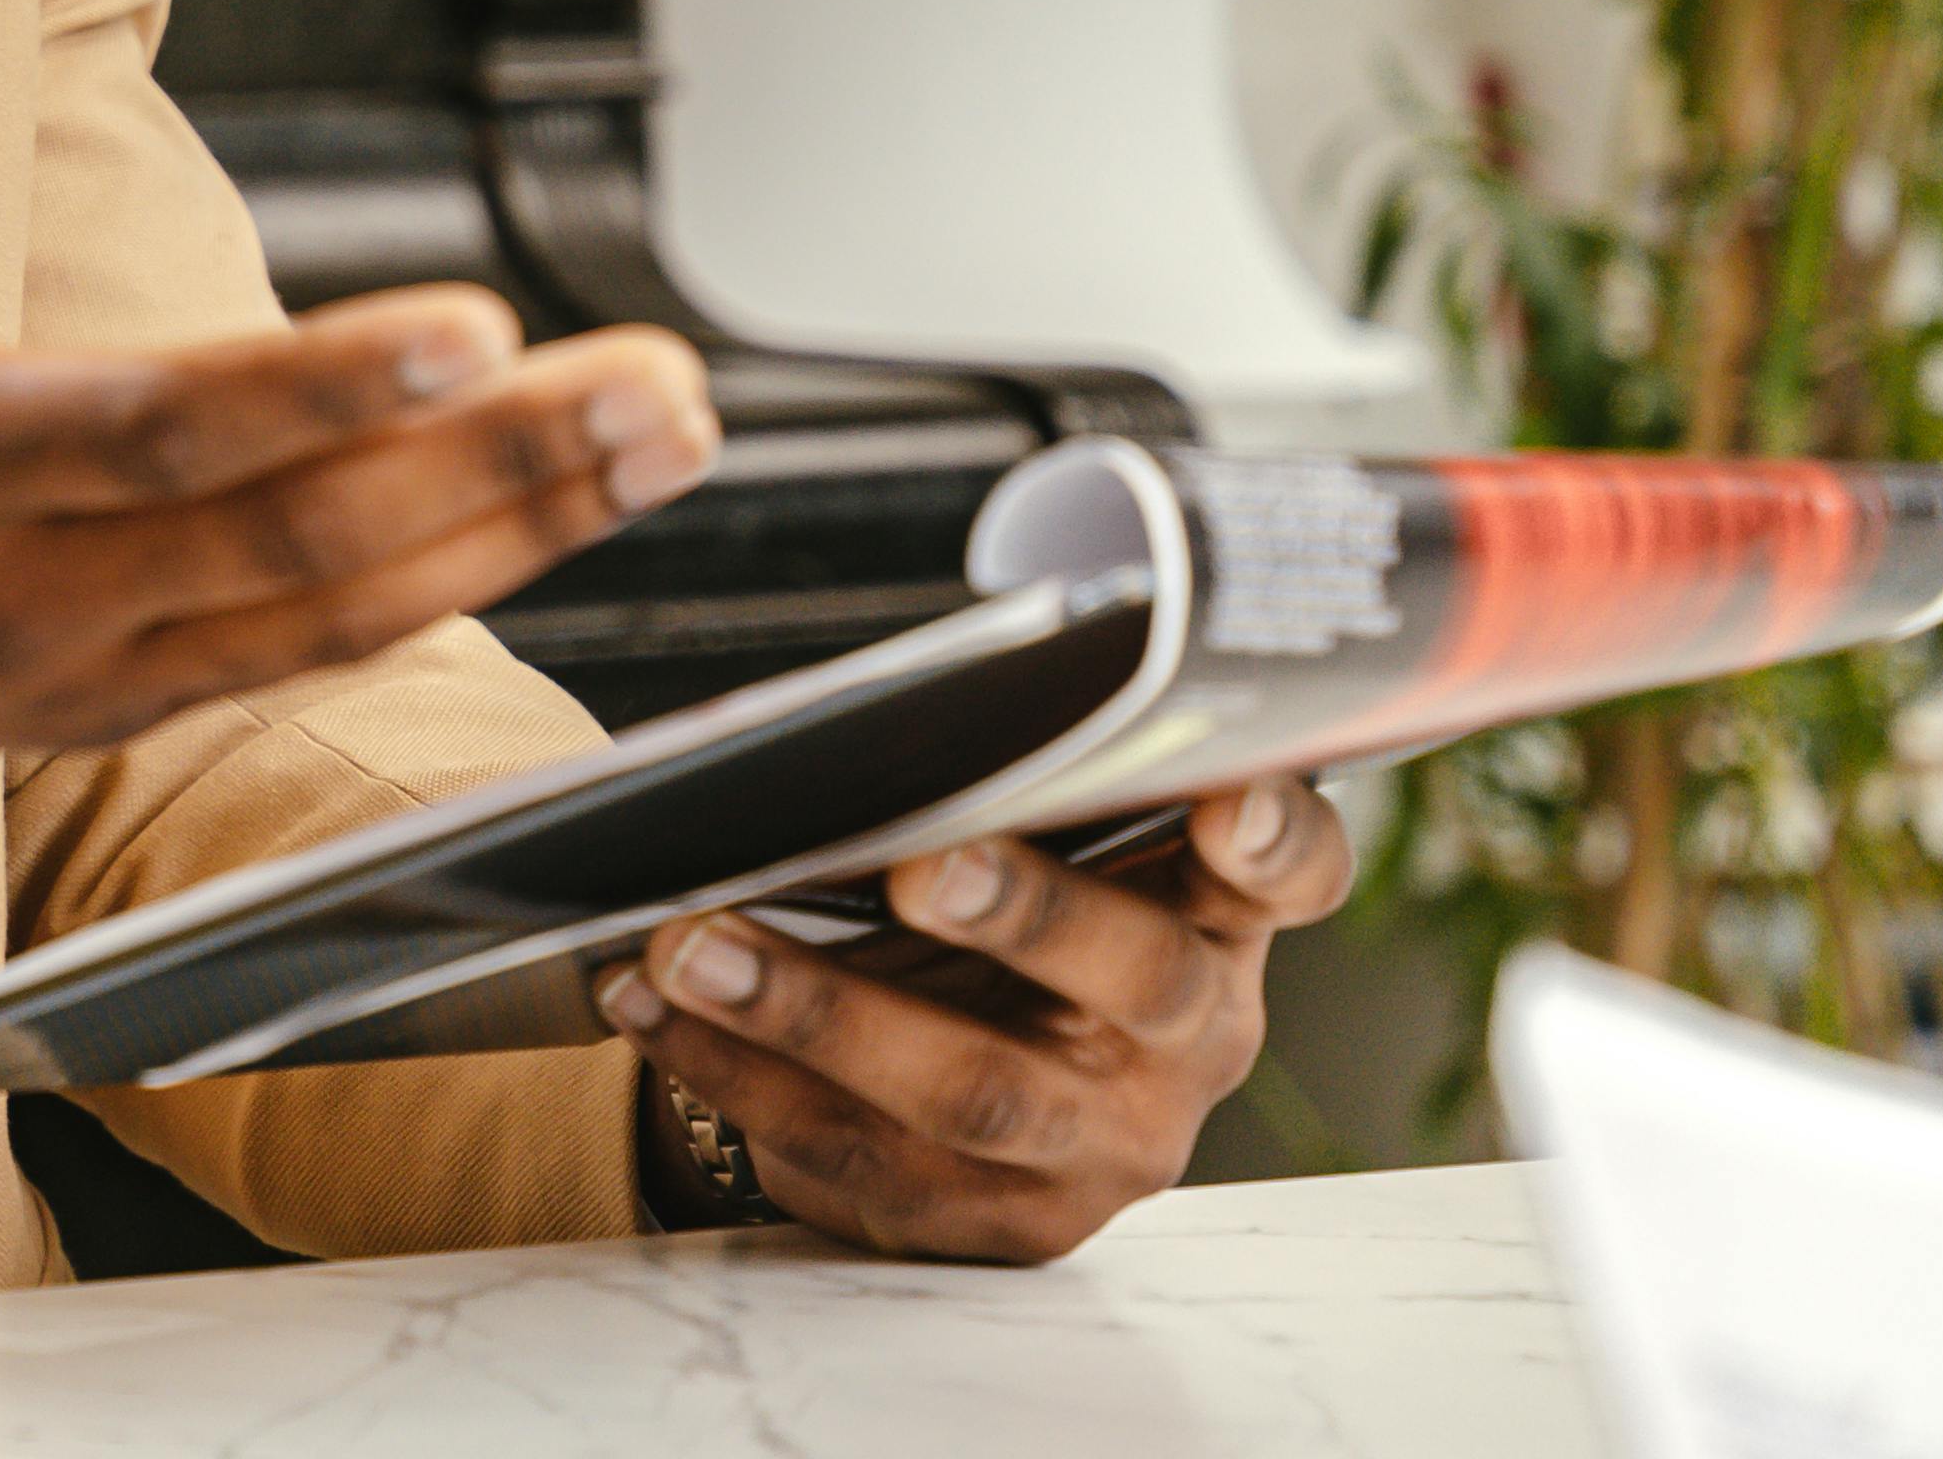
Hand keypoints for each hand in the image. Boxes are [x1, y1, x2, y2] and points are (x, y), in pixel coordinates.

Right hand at [0, 0, 718, 956]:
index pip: (141, 431)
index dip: (313, 391)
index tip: (469, 329)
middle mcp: (7, 599)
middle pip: (290, 539)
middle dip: (497, 465)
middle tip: (658, 389)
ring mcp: (76, 675)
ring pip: (332, 611)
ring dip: (520, 527)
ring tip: (662, 435)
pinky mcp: (116, 707)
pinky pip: (309, 652)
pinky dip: (450, 586)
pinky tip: (560, 510)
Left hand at [605, 776, 1357, 1260]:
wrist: (966, 1101)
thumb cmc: (999, 924)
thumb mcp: (1042, 852)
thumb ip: (1014, 788)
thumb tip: (863, 721)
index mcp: (1217, 917)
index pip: (1290, 871)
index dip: (1278, 838)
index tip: (1233, 794)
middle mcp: (1187, 1042)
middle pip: (1138, 983)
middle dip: (1027, 917)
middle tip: (923, 860)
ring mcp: (1100, 1148)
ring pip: (972, 1088)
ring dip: (816, 1010)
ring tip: (688, 939)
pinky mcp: (995, 1223)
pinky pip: (860, 1156)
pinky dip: (737, 1073)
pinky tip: (652, 1006)